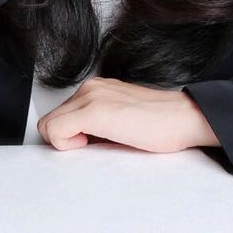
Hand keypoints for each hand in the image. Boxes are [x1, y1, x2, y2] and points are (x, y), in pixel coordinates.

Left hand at [36, 77, 220, 152]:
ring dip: (66, 141)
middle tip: (92, 146)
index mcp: (97, 88)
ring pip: (49, 126)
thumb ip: (98, 122)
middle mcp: (91, 87)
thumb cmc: (160, 122)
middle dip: (65, 139)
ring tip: (96, 144)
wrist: (183, 117)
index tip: (89, 142)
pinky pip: (55, 131)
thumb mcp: (121, 117)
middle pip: (51, 120)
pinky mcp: (94, 110)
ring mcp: (91, 96)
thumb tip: (79, 139)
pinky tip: (91, 144)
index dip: (69, 135)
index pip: (60, 115)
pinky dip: (66, 145)